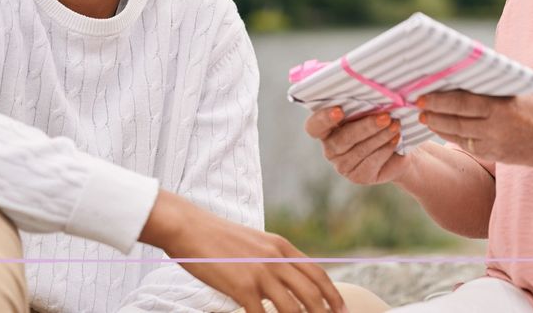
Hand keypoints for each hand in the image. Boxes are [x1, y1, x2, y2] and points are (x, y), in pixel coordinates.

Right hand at [140, 189, 345, 312]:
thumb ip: (272, 258)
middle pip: (312, 292)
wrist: (191, 228)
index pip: (316, 272)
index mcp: (281, 247)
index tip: (341, 308)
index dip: (332, 293)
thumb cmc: (217, 238)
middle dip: (325, 312)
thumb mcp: (255, 242)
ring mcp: (260, 273)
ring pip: (292, 307)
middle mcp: (276, 259)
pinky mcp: (242, 286)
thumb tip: (284, 279)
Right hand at [304, 107, 410, 184]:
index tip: (339, 110)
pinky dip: (385, 149)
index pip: (314, 126)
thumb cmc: (379, 122)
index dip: (323, 118)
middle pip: (342, 139)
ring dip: (381, 136)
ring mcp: (342, 165)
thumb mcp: (371, 111)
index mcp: (326, 128)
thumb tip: (376, 97)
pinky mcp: (358, 176)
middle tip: (385, 117)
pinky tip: (395, 139)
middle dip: (366, 126)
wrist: (398, 150)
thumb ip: (365, 106)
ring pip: (360, 150)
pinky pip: (371, 162)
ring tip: (396, 125)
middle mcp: (330, 148)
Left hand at [417, 91, 532, 166]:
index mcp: (501, 107)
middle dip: (434, 113)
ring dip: (438, 125)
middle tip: (417, 105)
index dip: (440, 100)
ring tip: (425, 116)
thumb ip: (493, 87)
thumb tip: (464, 76)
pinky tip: (441, 128)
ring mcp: (493, 144)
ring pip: (457, 134)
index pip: (464, 103)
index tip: (423, 95)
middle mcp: (495, 128)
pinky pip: (466, 145)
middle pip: (456, 120)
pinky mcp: (493, 155)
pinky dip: (451, 136)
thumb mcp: (518, 91)